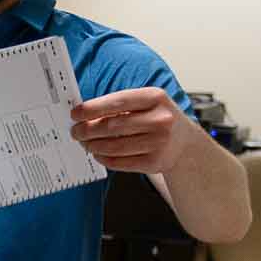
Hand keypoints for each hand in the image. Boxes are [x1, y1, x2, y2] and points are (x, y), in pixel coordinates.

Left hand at [70, 88, 197, 174]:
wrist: (185, 144)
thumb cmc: (159, 118)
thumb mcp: (148, 103)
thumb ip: (121, 105)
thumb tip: (86, 114)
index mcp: (155, 97)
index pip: (117, 102)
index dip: (92, 109)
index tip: (75, 114)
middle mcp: (160, 119)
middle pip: (112, 126)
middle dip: (87, 130)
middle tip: (76, 131)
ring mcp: (159, 143)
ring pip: (114, 147)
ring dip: (93, 146)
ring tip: (85, 143)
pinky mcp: (155, 162)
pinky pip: (120, 163)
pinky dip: (104, 158)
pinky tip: (98, 153)